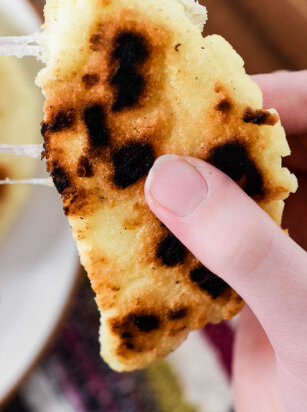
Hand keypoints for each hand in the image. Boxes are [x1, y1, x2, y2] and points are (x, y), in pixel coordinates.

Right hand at [145, 70, 306, 411]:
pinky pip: (204, 249)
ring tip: (123, 168)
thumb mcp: (305, 317)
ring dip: (179, 187)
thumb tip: (169, 178)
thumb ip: (244, 246)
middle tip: (147, 124)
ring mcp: (285, 259)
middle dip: (207, 137)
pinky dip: (168, 240)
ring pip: (229, 198)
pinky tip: (130, 235)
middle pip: (264, 153)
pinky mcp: (251, 295)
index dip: (273, 96)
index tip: (210, 94)